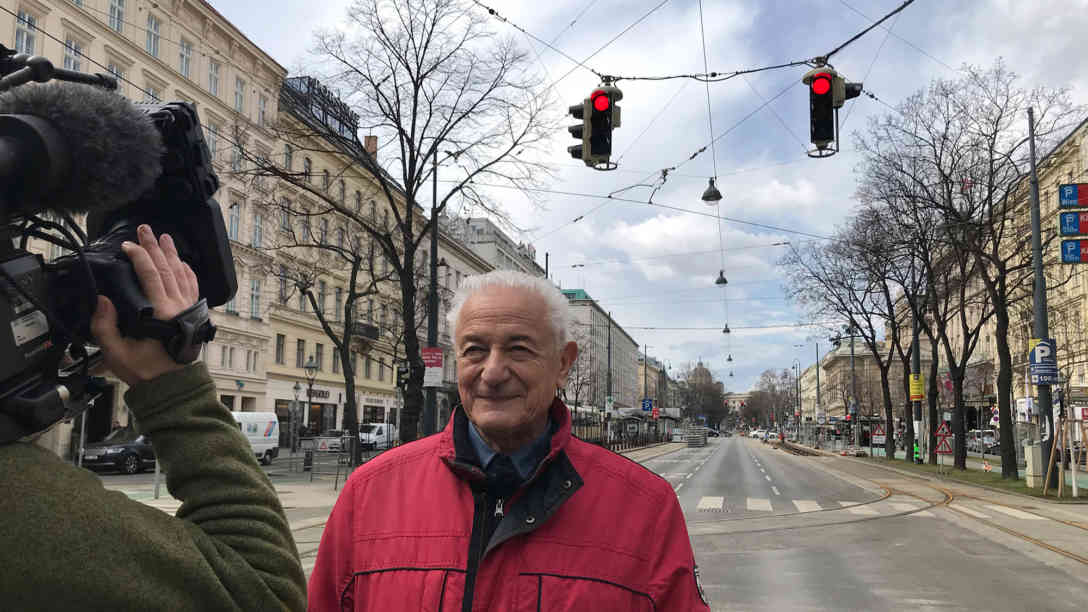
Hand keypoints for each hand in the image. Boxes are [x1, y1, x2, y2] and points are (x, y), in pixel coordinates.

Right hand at [91, 224, 200, 385]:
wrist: (173, 387)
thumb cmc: (146, 371)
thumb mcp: (117, 352)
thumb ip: (105, 326)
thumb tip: (102, 299)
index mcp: (161, 312)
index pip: (151, 274)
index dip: (138, 256)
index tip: (126, 245)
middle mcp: (178, 306)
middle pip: (167, 268)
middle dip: (154, 247)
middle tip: (145, 229)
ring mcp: (188, 309)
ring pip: (182, 274)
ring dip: (172, 255)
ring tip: (165, 238)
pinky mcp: (193, 315)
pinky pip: (192, 288)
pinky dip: (188, 273)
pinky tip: (183, 264)